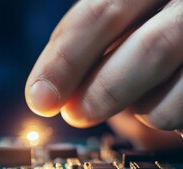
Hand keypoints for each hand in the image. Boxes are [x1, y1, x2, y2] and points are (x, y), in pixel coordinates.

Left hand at [25, 0, 182, 148]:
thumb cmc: (147, 25)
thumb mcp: (120, 19)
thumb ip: (88, 43)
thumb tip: (45, 93)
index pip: (99, 14)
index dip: (64, 61)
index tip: (40, 99)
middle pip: (149, 49)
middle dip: (104, 91)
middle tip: (76, 114)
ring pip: (180, 85)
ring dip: (141, 105)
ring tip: (137, 92)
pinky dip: (167, 112)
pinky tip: (166, 94)